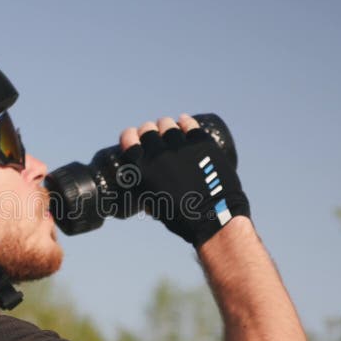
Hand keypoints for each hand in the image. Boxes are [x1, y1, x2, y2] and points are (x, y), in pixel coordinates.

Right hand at [119, 114, 249, 246]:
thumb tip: (143, 181)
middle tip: (155, 138)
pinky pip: (189, 124)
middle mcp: (158, 154)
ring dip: (166, 127)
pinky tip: (184, 122)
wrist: (212, 218)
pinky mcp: (201, 143)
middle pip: (148, 128)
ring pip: (168, 124)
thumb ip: (145, 189)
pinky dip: (185, 122)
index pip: (128, 137)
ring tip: (170, 132)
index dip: (130, 136)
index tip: (135, 138)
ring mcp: (180, 146)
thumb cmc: (181, 217)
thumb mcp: (153, 204)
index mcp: (143, 168)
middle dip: (149, 132)